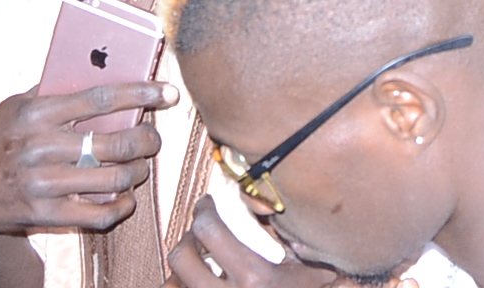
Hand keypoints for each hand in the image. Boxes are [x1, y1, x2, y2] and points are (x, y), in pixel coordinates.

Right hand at [0, 82, 174, 235]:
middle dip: (146, 140)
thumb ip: (54, 90)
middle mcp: (40, 147)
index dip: (141, 94)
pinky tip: (125, 198)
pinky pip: (95, 214)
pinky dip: (119, 207)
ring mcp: (42, 183)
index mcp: (37, 113)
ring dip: (136, 173)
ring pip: (111, 179)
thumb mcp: (16, 105)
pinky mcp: (43, 214)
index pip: (101, 98)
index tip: (167, 93)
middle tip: (153, 138)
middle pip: (114, 143)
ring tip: (139, 167)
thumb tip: (101, 70)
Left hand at [165, 196, 333, 287]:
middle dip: (186, 239)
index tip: (207, 203)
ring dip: (181, 271)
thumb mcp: (310, 267)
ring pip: (173, 286)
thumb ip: (288, 237)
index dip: (204, 210)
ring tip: (195, 261)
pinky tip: (197, 283)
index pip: (209, 230)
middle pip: (180, 258)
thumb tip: (262, 203)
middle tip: (198, 232)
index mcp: (256, 277)